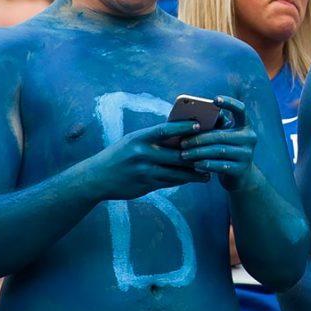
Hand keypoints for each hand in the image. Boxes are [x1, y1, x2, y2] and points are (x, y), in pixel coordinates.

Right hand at [88, 119, 210, 200]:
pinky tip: (194, 179)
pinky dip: (183, 180)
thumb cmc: (120, 155)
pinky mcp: (145, 185)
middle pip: (176, 155)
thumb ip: (155, 139)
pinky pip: (169, 183)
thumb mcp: (133, 141)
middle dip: (196, 155)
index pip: (165, 130)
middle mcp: (141, 154)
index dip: (183, 127)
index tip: (200, 125)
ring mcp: (143, 171)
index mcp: (139, 138)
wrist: (96, 178)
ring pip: (176, 173)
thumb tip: (183, 133)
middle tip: (214, 152)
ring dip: (194, 173)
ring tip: (209, 172)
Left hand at [177, 96, 257, 191]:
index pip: (241, 110)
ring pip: (218, 151)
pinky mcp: (241, 169)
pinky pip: (220, 166)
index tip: (215, 99)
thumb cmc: (226, 149)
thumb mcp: (224, 135)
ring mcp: (247, 154)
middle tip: (182, 142)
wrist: (241, 176)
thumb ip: (215, 124)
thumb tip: (194, 113)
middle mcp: (250, 138)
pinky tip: (194, 164)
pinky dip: (205, 164)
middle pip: (221, 135)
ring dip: (198, 152)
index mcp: (246, 126)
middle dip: (199, 139)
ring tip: (183, 154)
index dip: (230, 103)